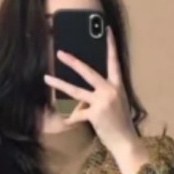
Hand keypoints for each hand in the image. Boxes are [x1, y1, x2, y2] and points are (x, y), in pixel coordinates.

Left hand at [44, 28, 138, 159]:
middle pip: (88, 72)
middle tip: (60, 53)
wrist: (126, 143)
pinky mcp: (95, 114)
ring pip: (76, 91)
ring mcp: (103, 102)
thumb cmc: (121, 125)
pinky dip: (72, 118)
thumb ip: (104, 94)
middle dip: (73, 62)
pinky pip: (78, 114)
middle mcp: (111, 91)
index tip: (106, 30)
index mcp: (118, 87)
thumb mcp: (117, 105)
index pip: (114, 63)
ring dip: (59, 84)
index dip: (110, 46)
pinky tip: (67, 121)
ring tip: (46, 78)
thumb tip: (85, 92)